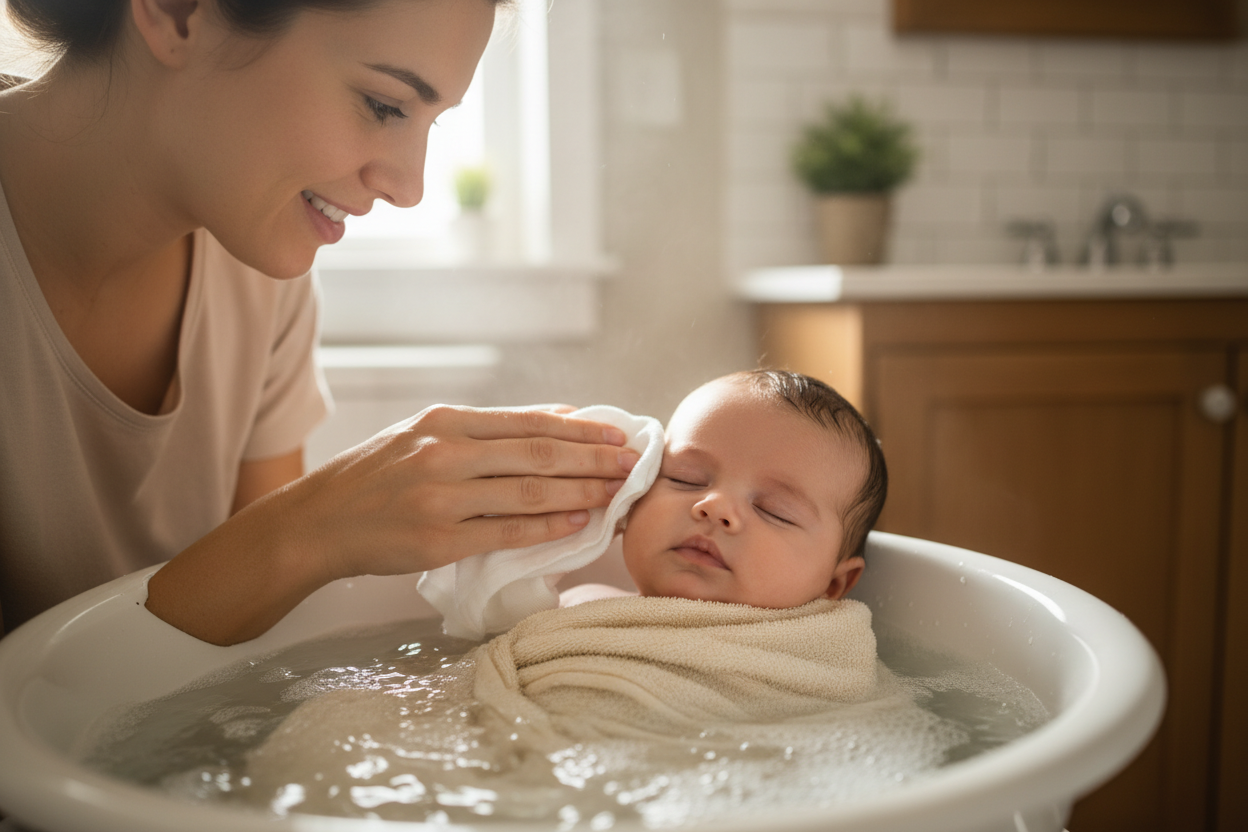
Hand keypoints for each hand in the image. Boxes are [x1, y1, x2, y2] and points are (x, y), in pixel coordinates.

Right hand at [282, 404, 638, 580]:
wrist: (318, 521)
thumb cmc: (377, 476)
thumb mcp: (425, 434)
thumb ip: (488, 429)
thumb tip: (559, 419)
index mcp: (446, 421)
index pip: (529, 422)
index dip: (580, 430)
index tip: (618, 434)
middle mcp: (446, 453)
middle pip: (538, 454)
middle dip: (593, 460)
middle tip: (633, 463)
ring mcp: (442, 498)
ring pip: (529, 492)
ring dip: (581, 492)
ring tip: (616, 493)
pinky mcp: (439, 540)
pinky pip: (506, 532)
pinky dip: (548, 527)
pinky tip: (578, 523)